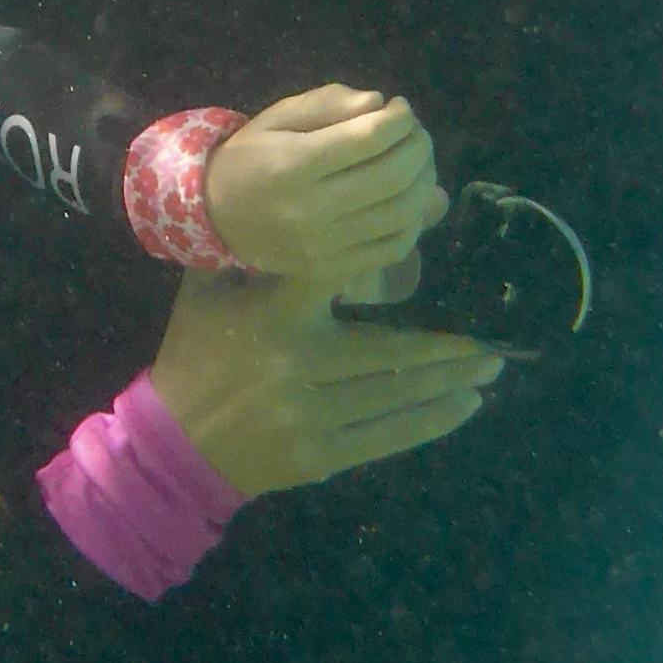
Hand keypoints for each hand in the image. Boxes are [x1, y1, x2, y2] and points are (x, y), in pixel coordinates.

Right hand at [149, 270, 497, 497]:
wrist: (171, 444)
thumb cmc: (195, 356)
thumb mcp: (208, 290)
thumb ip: (251, 252)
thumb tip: (301, 208)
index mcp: (275, 316)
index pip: (342, 278)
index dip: (390, 261)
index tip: (429, 247)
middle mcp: (300, 363)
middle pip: (391, 349)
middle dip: (448, 347)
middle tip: (492, 338)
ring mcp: (312, 414)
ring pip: (396, 394)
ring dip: (449, 382)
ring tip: (491, 366)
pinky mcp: (320, 455)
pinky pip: (386, 437)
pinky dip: (430, 422)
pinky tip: (464, 406)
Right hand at [201, 83, 448, 294]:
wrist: (216, 215)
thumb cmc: (251, 157)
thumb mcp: (279, 116)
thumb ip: (328, 103)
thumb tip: (380, 104)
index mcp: (295, 164)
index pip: (370, 137)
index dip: (400, 119)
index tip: (401, 109)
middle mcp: (311, 209)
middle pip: (393, 175)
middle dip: (419, 147)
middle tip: (415, 135)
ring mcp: (324, 246)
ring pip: (401, 213)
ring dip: (424, 182)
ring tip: (419, 163)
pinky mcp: (332, 270)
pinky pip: (393, 248)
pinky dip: (415, 221)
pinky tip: (410, 200)